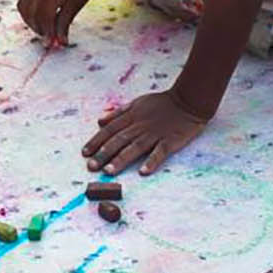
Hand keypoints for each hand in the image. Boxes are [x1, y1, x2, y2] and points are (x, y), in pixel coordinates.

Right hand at [17, 0, 104, 47]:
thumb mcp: (76, 5)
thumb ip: (64, 23)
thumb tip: (61, 43)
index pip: (43, 17)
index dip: (47, 33)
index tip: (51, 46)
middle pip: (30, 13)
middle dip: (38, 28)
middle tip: (49, 38)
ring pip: (24, 7)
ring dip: (31, 20)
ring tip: (45, 28)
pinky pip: (25, 0)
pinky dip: (30, 11)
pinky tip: (42, 18)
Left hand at [83, 89, 207, 175]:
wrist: (188, 101)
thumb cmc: (161, 103)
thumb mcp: (136, 103)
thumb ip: (118, 113)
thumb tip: (100, 121)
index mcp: (131, 117)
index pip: (109, 130)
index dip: (96, 141)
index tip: (85, 153)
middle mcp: (140, 126)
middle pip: (119, 140)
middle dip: (103, 153)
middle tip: (91, 166)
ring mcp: (155, 134)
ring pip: (135, 147)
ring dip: (121, 159)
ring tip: (109, 171)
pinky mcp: (170, 141)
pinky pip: (160, 152)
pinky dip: (152, 161)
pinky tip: (143, 171)